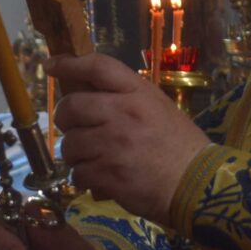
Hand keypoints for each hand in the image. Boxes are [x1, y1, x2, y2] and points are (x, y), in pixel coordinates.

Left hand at [51, 52, 211, 227]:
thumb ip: (126, 100)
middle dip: (66, 120)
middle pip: (71, 106)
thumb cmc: (180, 146)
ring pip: (70, 144)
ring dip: (76, 155)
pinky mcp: (108, 173)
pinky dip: (85, 179)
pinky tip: (100, 180)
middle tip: (76, 129)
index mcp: (138, 93)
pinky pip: (77, 173)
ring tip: (94, 160)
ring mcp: (113, 143)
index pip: (97, 67)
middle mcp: (123, 112)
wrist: (198, 185)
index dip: (69, 64)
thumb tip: (87, 97)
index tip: (52, 66)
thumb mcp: (158, 109)